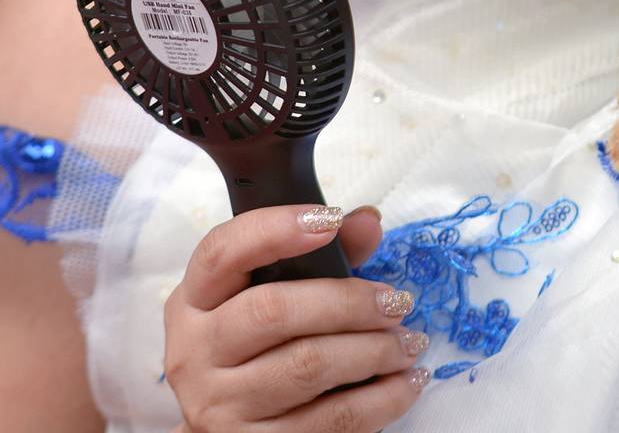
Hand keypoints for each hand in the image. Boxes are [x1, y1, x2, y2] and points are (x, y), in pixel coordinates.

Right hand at [163, 204, 428, 430]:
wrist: (224, 429)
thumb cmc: (257, 345)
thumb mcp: (272, 292)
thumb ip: (323, 252)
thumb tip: (368, 222)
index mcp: (195, 300)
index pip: (222, 252)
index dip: (275, 230)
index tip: (331, 220)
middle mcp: (194, 352)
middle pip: (272, 311)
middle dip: (348, 302)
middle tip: (397, 302)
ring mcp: (217, 406)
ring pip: (306, 366)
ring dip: (373, 351)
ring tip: (409, 343)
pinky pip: (329, 421)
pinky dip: (380, 399)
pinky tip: (407, 383)